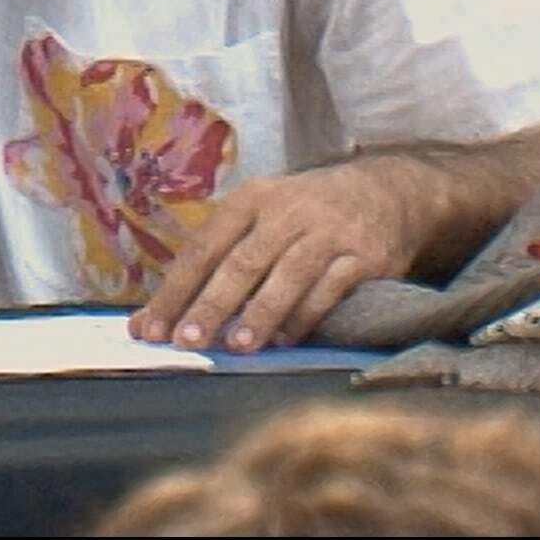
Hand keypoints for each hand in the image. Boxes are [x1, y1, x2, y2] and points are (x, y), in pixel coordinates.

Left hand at [131, 163, 414, 353]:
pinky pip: (329, 289)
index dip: (175, 291)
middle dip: (210, 305)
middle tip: (185, 341)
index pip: (202, 249)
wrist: (390, 191)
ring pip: (286, 276)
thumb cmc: (307, 214)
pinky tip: (284, 341)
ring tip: (236, 347)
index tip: (149, 329)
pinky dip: (305, 317)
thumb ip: (222, 258)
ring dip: (259, 314)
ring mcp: (328, 232)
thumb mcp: (263, 215)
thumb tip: (168, 314)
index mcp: (249, 200)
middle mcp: (286, 211)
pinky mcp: (365, 255)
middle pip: (240, 263)